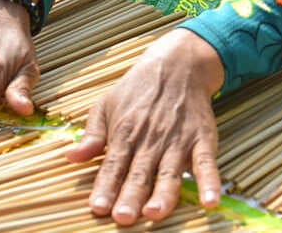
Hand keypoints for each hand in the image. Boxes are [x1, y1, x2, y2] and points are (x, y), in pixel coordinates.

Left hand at [66, 28, 224, 224]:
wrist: (178, 64)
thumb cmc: (137, 89)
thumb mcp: (107, 104)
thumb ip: (92, 135)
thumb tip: (71, 157)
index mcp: (125, 132)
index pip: (113, 164)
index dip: (105, 186)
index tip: (97, 208)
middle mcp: (150, 139)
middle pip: (139, 173)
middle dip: (130, 197)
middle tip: (122, 218)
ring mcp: (178, 140)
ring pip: (169, 172)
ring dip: (163, 195)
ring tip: (154, 214)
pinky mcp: (202, 140)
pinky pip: (207, 164)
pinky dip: (210, 183)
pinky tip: (210, 202)